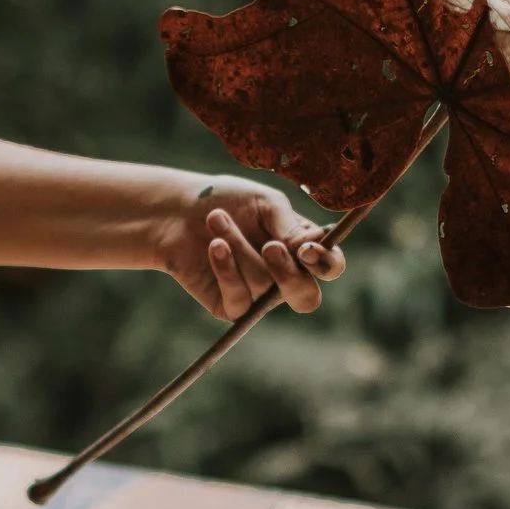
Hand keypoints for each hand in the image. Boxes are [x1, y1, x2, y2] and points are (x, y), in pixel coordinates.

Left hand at [159, 178, 344, 319]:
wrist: (179, 211)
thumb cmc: (228, 201)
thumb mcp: (265, 204)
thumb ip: (291, 226)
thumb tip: (313, 246)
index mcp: (302, 250)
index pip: (330, 267)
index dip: (326, 263)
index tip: (307, 249)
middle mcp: (285, 277)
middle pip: (306, 297)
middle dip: (289, 274)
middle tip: (271, 247)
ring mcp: (259, 295)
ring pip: (263, 286)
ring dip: (240, 248)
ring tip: (217, 219)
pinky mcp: (231, 307)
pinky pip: (239, 300)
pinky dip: (226, 268)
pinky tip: (215, 245)